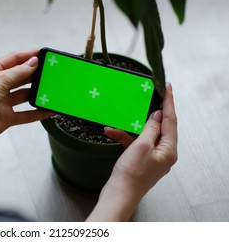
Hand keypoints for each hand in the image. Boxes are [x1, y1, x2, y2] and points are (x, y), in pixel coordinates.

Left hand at [0, 49, 51, 141]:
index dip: (27, 56)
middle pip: (20, 77)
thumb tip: (33, 62)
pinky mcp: (7, 117)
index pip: (13, 60)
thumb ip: (19, 72)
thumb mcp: (1, 78)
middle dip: (34, 74)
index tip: (41, 54)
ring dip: (36, 93)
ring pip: (24, 96)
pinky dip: (36, 113)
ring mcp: (3, 102)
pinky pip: (25, 114)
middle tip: (48, 72)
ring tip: (49, 90)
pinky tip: (47, 110)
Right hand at [87, 83, 176, 220]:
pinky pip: (134, 143)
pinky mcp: (140, 160)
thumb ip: (151, 128)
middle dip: (151, 113)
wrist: (118, 193)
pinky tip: (112, 132)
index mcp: (169, 150)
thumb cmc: (131, 175)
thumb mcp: (142, 145)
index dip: (169, 103)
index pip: (171, 121)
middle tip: (151, 95)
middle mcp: (163, 153)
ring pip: (144, 134)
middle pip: (160, 127)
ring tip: (120, 120)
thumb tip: (158, 115)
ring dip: (130, 127)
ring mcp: (151, 157)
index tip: (167, 88)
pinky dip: (124, 137)